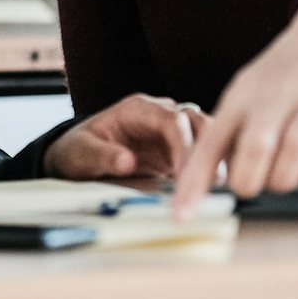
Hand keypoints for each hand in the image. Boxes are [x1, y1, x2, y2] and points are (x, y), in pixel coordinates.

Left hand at [43, 94, 209, 179]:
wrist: (78, 156)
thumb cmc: (78, 150)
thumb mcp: (81, 153)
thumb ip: (103, 156)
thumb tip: (127, 161)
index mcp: (138, 109)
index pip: (170, 120)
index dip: (183, 145)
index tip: (185, 174)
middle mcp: (159, 114)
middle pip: (195, 122)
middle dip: (207, 151)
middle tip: (212, 184)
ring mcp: (170, 131)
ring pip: (205, 134)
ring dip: (215, 158)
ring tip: (220, 188)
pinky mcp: (176, 150)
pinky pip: (202, 152)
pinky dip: (213, 165)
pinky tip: (219, 187)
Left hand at [172, 0, 297, 219]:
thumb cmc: (286, 71)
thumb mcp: (248, 89)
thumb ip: (230, 130)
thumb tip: (205, 180)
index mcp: (243, 94)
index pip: (210, 143)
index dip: (194, 183)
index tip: (182, 216)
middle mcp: (276, 97)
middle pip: (254, 152)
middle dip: (247, 182)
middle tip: (248, 184)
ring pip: (291, 161)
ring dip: (282, 181)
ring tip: (281, 173)